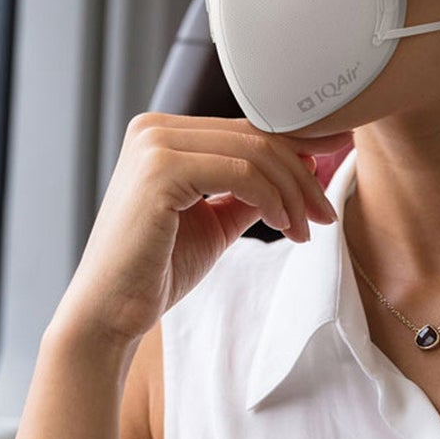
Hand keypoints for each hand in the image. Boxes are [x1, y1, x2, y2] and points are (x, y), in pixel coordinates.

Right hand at [51, 112, 350, 349]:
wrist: (110, 310)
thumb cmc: (156, 268)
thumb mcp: (214, 219)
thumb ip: (249, 191)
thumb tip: (302, 167)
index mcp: (159, 133)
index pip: (243, 129)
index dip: (294, 149)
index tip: (329, 172)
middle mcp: (152, 128)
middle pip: (254, 136)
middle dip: (301, 175)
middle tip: (324, 214)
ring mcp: (153, 145)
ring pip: (254, 153)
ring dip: (293, 193)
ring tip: (305, 230)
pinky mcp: (159, 170)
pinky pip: (241, 174)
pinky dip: (273, 200)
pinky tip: (284, 227)